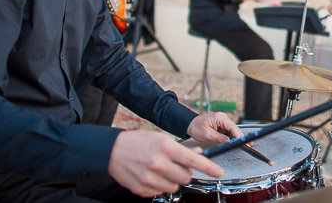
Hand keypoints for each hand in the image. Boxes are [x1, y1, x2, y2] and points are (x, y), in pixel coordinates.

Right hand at [107, 129, 223, 196]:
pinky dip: (160, 185)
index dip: (209, 167)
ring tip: (163, 170)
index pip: (193, 160)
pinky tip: (153, 175)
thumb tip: (197, 153)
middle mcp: (158, 164)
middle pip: (186, 177)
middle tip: (178, 166)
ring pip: (174, 186)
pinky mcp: (141, 189)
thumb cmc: (139, 142)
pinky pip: (160, 192)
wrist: (113, 151)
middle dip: (186, 172)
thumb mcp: (162, 139)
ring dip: (173, 180)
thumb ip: (181, 148)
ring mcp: (149, 178)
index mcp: (165, 148)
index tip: (218, 172)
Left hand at [187, 112, 241, 146]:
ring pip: (232, 130)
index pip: (232, 126)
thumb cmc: (196, 127)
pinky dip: (231, 137)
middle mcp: (223, 118)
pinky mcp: (221, 125)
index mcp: (220, 118)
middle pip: (234, 128)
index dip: (238, 134)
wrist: (190, 124)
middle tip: (248, 143)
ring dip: (236, 137)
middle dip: (240, 136)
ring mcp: (222, 121)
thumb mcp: (206, 134)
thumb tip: (228, 141)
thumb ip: (218, 137)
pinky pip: (228, 131)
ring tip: (243, 144)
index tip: (243, 140)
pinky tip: (234, 142)